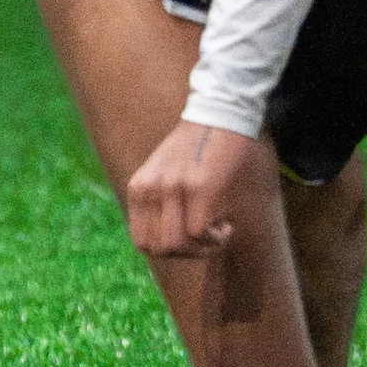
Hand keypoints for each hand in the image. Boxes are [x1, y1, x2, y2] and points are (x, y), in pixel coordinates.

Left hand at [124, 119, 274, 258]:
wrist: (219, 113)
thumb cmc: (197, 146)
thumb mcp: (164, 172)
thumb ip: (159, 201)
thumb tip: (169, 244)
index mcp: (139, 187)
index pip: (141, 242)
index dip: (167, 251)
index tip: (189, 240)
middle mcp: (151, 189)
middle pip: (159, 249)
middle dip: (187, 254)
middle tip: (207, 239)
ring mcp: (173, 188)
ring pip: (177, 245)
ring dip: (203, 249)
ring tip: (218, 232)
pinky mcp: (200, 187)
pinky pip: (199, 232)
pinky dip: (216, 238)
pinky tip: (227, 224)